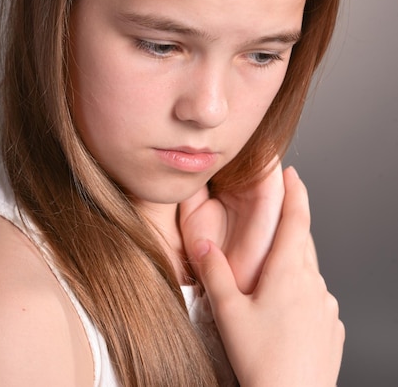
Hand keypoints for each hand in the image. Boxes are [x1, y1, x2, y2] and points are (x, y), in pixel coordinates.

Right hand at [185, 167, 344, 386]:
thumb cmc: (261, 361)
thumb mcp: (228, 312)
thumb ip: (215, 272)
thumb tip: (203, 243)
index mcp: (289, 272)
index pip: (297, 219)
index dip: (296, 192)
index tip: (293, 174)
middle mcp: (314, 283)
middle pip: (304, 242)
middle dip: (291, 225)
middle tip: (277, 216)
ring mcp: (326, 306)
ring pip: (309, 271)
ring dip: (294, 263)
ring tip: (271, 273)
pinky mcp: (332, 327)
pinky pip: (317, 298)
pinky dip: (302, 291)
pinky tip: (285, 309)